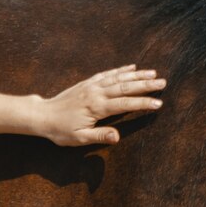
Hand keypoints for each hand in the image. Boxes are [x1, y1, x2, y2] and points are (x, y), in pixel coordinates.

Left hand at [42, 65, 165, 145]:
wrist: (42, 115)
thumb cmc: (60, 130)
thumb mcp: (79, 138)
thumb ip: (99, 136)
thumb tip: (118, 136)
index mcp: (96, 107)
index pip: (125, 103)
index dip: (143, 103)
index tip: (158, 103)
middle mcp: (96, 92)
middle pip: (125, 86)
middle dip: (145, 85)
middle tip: (163, 83)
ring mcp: (92, 85)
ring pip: (118, 77)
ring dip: (137, 75)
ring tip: (153, 74)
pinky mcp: (88, 83)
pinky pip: (107, 74)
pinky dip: (120, 70)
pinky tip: (132, 67)